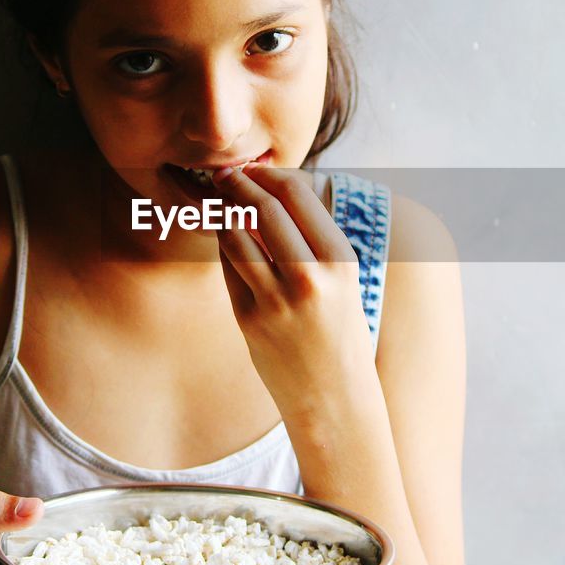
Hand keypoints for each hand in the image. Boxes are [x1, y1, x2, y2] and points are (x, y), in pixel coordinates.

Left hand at [211, 163, 375, 418]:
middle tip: (225, 176)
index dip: (267, 174)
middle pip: (262, 209)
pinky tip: (227, 239)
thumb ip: (311, 238)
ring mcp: (276, 301)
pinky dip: (225, 246)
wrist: (334, 395)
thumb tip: (269, 191)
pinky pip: (229, 268)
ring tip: (222, 203)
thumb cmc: (339, 330)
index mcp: (340, 260)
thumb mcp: (343, 279)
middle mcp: (310, 278)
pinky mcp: (249, 320)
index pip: (296, 194)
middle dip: (238, 185)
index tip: (253, 168)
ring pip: (235, 236)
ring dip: (223, 213)